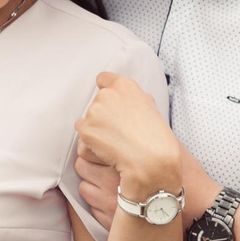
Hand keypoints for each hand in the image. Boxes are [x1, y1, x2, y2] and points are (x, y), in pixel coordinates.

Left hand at [75, 72, 183, 200]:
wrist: (151, 161)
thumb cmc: (156, 138)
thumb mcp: (150, 108)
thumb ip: (132, 98)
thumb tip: (120, 95)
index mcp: (124, 86)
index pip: (103, 79)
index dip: (105, 90)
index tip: (109, 104)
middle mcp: (107, 95)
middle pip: (96, 103)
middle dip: (103, 116)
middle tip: (118, 132)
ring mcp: (94, 112)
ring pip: (88, 120)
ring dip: (96, 130)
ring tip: (115, 143)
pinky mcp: (86, 130)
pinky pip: (83, 137)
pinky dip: (91, 145)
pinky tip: (107, 151)